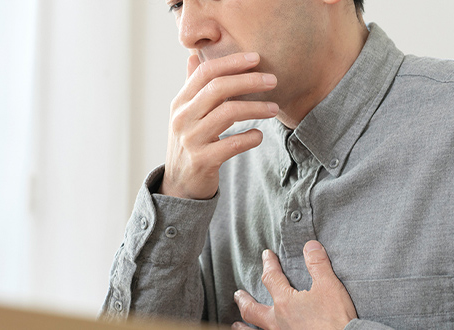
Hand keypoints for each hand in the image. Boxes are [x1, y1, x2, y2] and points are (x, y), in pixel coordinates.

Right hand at [158, 52, 278, 199]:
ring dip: (256, 107)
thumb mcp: (185, 115)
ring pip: (228, 113)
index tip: (256, 58)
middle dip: (248, 80)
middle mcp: (183, 118)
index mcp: (180, 103)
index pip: (205, 72)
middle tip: (272, 80)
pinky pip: (232, 144)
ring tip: (274, 108)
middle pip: (217, 88)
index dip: (231, 62)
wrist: (179, 185)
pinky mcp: (202, 161)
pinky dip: (249, 138)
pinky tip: (259, 135)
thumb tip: (193, 57)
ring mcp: (191, 140)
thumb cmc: (188, 144)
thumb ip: (191, 87)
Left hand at [233, 241, 356, 329]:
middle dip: (244, 299)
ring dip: (243, 326)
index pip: (271, 278)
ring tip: (235, 324)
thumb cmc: (337, 320)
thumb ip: (318, 265)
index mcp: (285, 303)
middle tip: (237, 294)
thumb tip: (310, 245)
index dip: (268, 264)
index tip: (266, 255)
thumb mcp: (330, 287)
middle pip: (252, 309)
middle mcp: (277, 322)